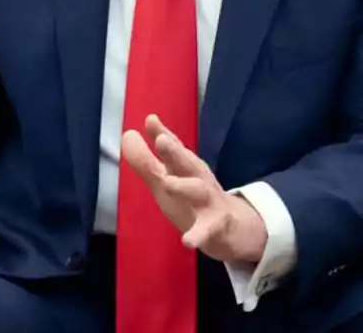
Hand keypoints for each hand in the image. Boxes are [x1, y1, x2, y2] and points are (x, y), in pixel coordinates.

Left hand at [121, 114, 267, 264]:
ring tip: (167, 183)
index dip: (162, 134)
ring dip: (184, 186)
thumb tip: (129, 132)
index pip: (174, 147)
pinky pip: (206, 230)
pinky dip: (198, 235)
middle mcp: (197, 179)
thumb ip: (148, 157)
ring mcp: (208, 202)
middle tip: (161, 140)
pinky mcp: (215, 226)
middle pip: (187, 162)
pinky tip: (187, 241)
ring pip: (198, 191)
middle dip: (174, 151)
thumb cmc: (192, 198)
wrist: (233, 230)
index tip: (150, 121)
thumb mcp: (169, 177)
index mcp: (185, 168)